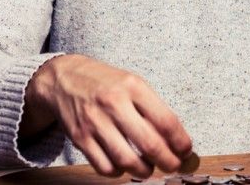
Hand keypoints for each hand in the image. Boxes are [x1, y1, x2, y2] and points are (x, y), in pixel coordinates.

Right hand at [20, 54, 192, 177]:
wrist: (63, 77)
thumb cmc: (104, 82)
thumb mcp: (132, 83)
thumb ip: (152, 107)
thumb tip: (176, 138)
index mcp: (133, 87)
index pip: (166, 121)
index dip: (181, 141)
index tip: (186, 150)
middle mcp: (114, 103)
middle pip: (150, 144)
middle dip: (168, 162)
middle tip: (174, 165)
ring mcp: (95, 122)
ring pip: (127, 160)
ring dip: (145, 171)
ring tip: (149, 168)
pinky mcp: (80, 137)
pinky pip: (104, 166)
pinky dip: (118, 172)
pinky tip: (123, 165)